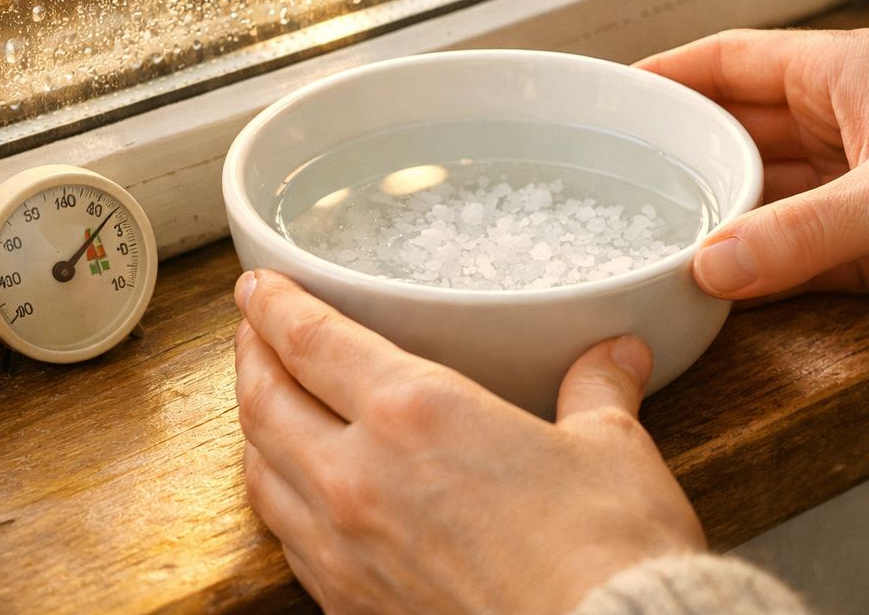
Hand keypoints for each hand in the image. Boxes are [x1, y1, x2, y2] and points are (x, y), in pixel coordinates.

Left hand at [232, 269, 704, 614]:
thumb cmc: (604, 551)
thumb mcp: (610, 448)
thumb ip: (598, 391)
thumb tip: (617, 355)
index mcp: (415, 413)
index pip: (312, 340)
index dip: (274, 305)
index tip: (258, 286)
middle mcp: (359, 476)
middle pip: (265, 401)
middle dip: (251, 356)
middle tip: (253, 330)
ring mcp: (344, 549)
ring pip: (261, 471)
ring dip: (252, 427)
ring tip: (264, 402)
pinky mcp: (350, 606)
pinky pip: (287, 539)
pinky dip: (277, 498)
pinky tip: (295, 492)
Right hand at [637, 28, 868, 349]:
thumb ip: (801, 233)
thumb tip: (705, 266)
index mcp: (845, 75)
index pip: (732, 59)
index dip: (668, 73)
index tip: (605, 96)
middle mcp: (838, 125)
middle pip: (731, 129)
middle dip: (674, 152)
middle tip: (601, 177)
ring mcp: (847, 189)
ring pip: (753, 197)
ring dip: (707, 217)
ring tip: (635, 234)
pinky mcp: (863, 249)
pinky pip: (782, 254)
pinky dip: (746, 269)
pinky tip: (699, 284)